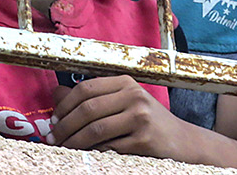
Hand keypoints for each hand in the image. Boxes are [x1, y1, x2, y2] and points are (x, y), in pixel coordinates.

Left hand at [47, 75, 189, 155]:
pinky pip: (110, 147)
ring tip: (63, 147)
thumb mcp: (124, 102)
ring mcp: (141, 118)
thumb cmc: (148, 121)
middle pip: (88, 109)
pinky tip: (86, 154)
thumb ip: (94, 97)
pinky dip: (93, 152)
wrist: (183, 141)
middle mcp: (134, 96)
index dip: (65, 105)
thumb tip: (56, 94)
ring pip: (96, 129)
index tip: (54, 119)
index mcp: (125, 83)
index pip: (86, 88)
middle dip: (65, 125)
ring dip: (74, 141)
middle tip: (52, 137)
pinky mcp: (145, 140)